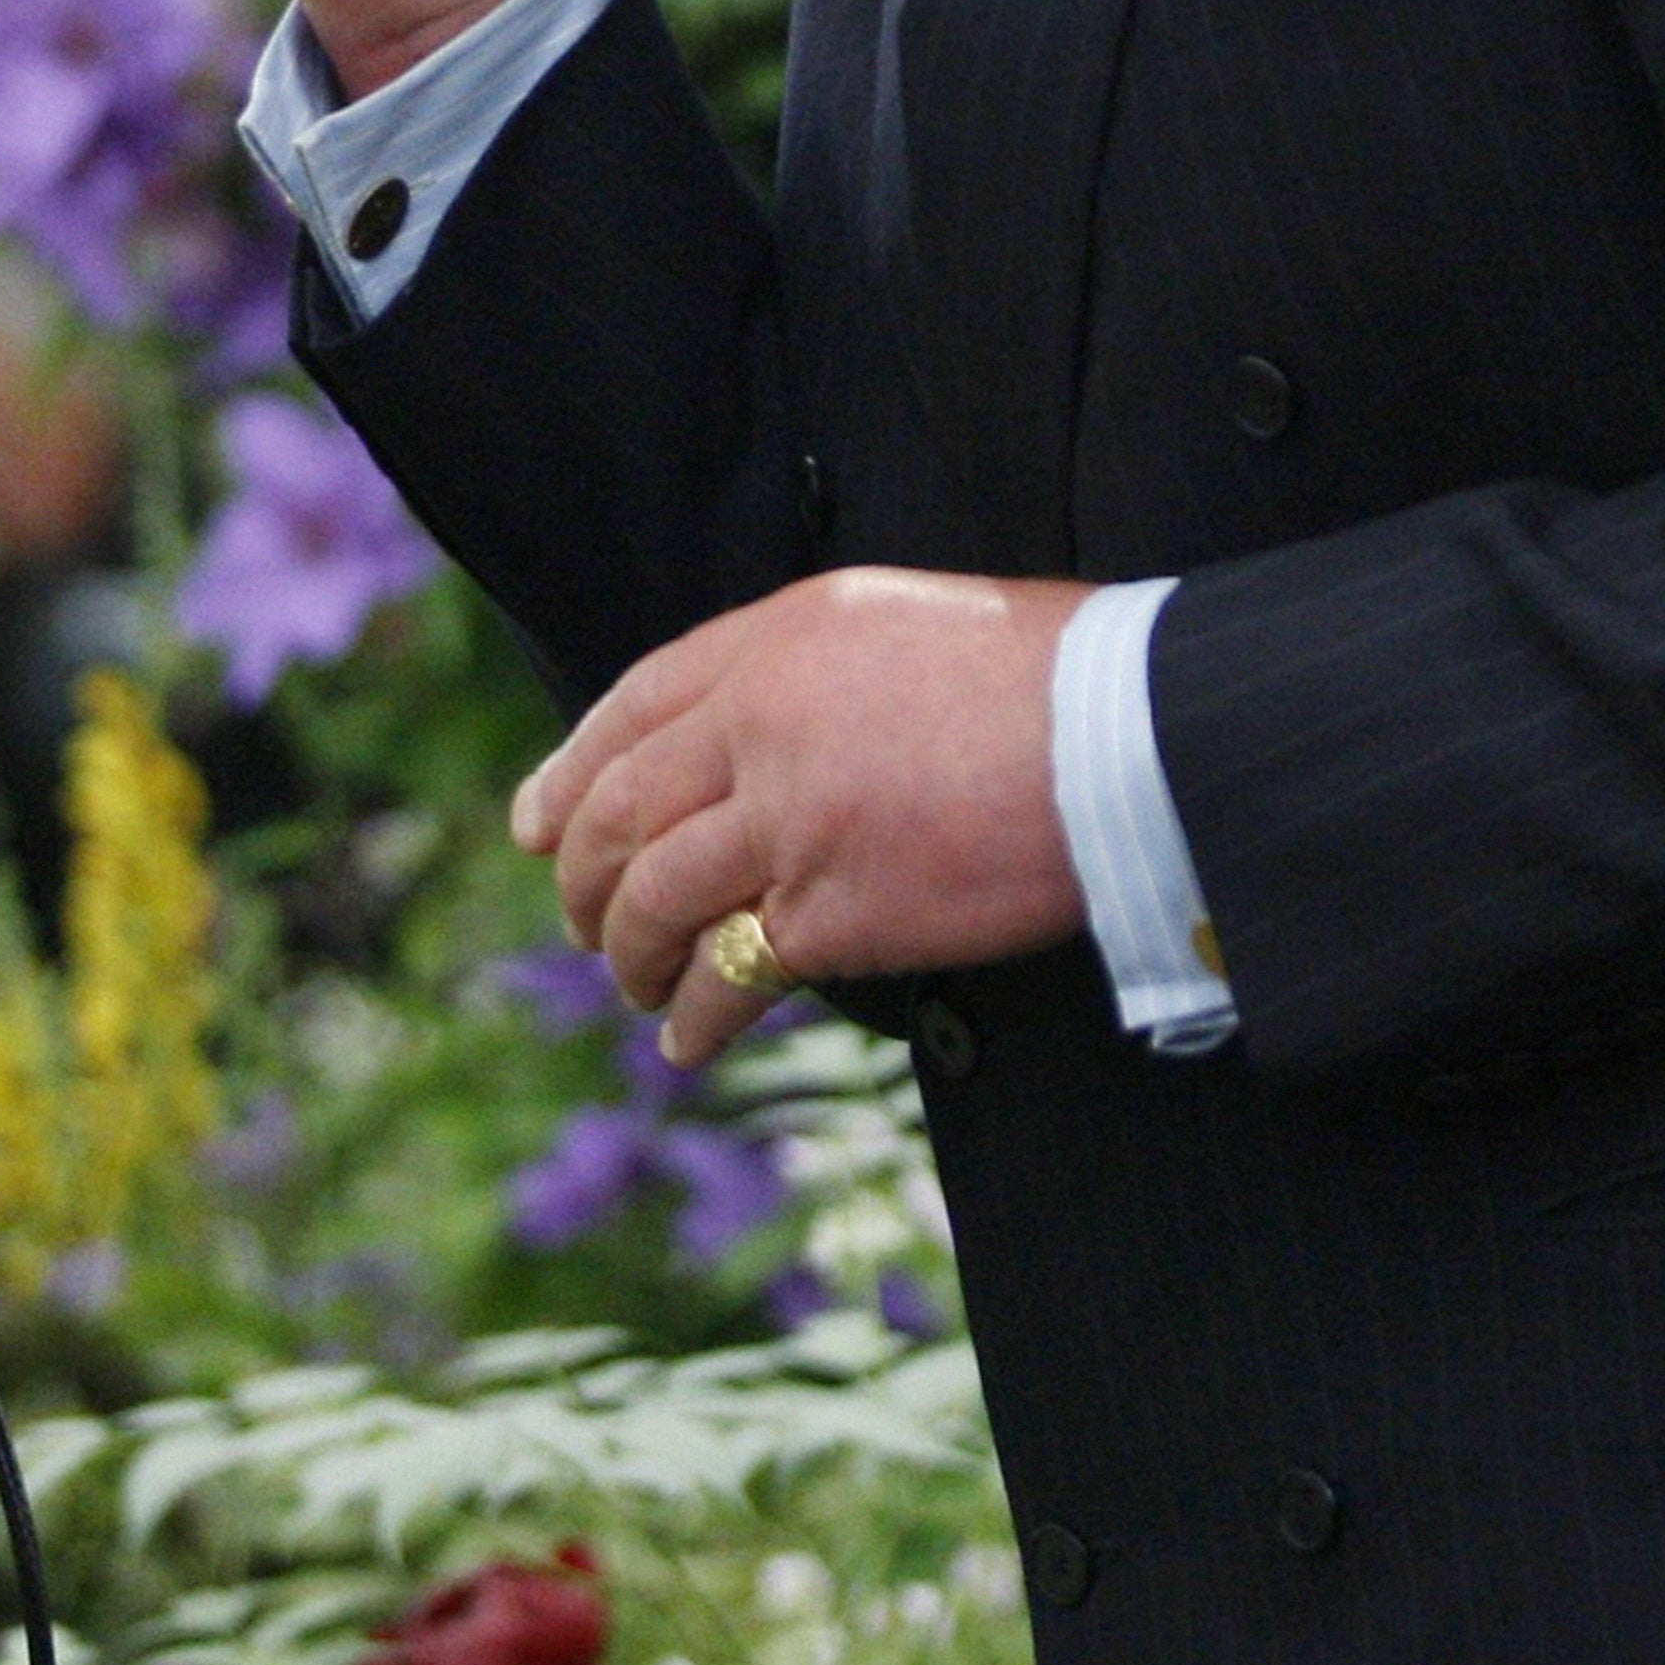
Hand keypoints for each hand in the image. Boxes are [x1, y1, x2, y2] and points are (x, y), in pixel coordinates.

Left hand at [514, 569, 1092, 1068]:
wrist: (1128, 728)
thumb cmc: (1047, 675)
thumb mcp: (902, 624)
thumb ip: (811, 673)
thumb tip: (763, 741)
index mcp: (778, 640)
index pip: (634, 703)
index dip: (570, 771)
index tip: (536, 824)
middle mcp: (761, 722)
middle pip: (621, 807)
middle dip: (582, 875)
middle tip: (579, 919)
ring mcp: (790, 819)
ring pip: (654, 895)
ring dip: (627, 952)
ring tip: (632, 985)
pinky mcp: (834, 909)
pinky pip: (730, 972)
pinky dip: (695, 1014)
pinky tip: (687, 1040)